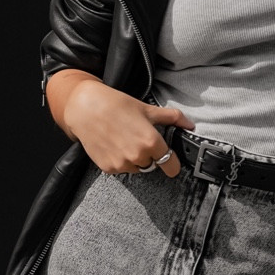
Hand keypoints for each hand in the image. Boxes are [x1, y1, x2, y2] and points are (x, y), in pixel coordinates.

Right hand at [49, 71, 192, 177]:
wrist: (85, 108)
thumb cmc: (116, 105)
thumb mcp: (147, 109)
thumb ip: (172, 118)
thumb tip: (189, 124)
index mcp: (151, 142)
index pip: (171, 166)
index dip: (173, 163)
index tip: (171, 161)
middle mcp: (137, 156)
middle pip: (152, 165)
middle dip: (149, 155)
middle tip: (138, 139)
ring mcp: (122, 164)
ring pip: (136, 168)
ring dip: (134, 159)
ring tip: (124, 140)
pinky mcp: (108, 168)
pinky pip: (121, 169)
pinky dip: (120, 160)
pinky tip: (114, 145)